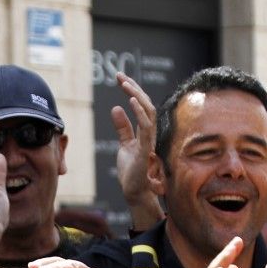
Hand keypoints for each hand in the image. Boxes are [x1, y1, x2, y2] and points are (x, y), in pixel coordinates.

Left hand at [110, 74, 160, 224]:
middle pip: (147, 104)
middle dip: (134, 87)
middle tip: (119, 76)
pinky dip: (139, 112)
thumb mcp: (124, 144)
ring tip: (125, 84)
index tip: (120, 78)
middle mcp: (150, 133)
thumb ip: (123, 127)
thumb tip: (116, 108)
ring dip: (137, 95)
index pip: (142, 105)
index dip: (133, 90)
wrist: (135, 191)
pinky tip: (130, 100)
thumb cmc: (132, 171)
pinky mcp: (146, 150)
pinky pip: (146, 127)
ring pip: (149, 112)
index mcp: (146, 131)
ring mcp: (150, 140)